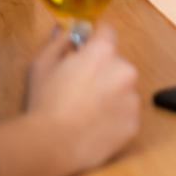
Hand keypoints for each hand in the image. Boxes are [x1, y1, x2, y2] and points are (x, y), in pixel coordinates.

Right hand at [24, 26, 138, 173]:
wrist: (52, 146)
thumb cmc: (44, 102)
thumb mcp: (42, 64)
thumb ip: (58, 42)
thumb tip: (66, 29)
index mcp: (103, 52)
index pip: (107, 31)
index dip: (94, 38)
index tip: (85, 48)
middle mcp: (125, 70)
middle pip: (116, 63)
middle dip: (102, 70)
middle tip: (80, 88)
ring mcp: (132, 98)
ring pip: (123, 89)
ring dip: (111, 94)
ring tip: (86, 111)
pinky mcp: (134, 123)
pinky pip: (125, 114)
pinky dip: (114, 117)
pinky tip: (94, 126)